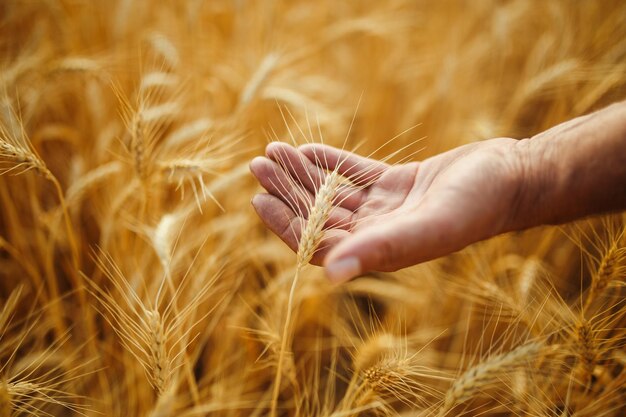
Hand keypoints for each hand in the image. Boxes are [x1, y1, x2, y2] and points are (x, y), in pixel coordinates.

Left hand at [250, 138, 525, 281]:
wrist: (512, 178)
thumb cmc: (476, 205)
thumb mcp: (428, 225)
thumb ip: (381, 248)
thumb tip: (330, 274)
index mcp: (379, 250)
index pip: (319, 243)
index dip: (286, 223)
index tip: (258, 198)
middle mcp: (377, 232)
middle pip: (320, 215)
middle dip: (288, 190)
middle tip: (258, 164)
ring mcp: (386, 208)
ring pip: (332, 192)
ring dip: (303, 173)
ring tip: (274, 150)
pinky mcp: (396, 184)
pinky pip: (354, 174)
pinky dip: (330, 162)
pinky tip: (307, 149)